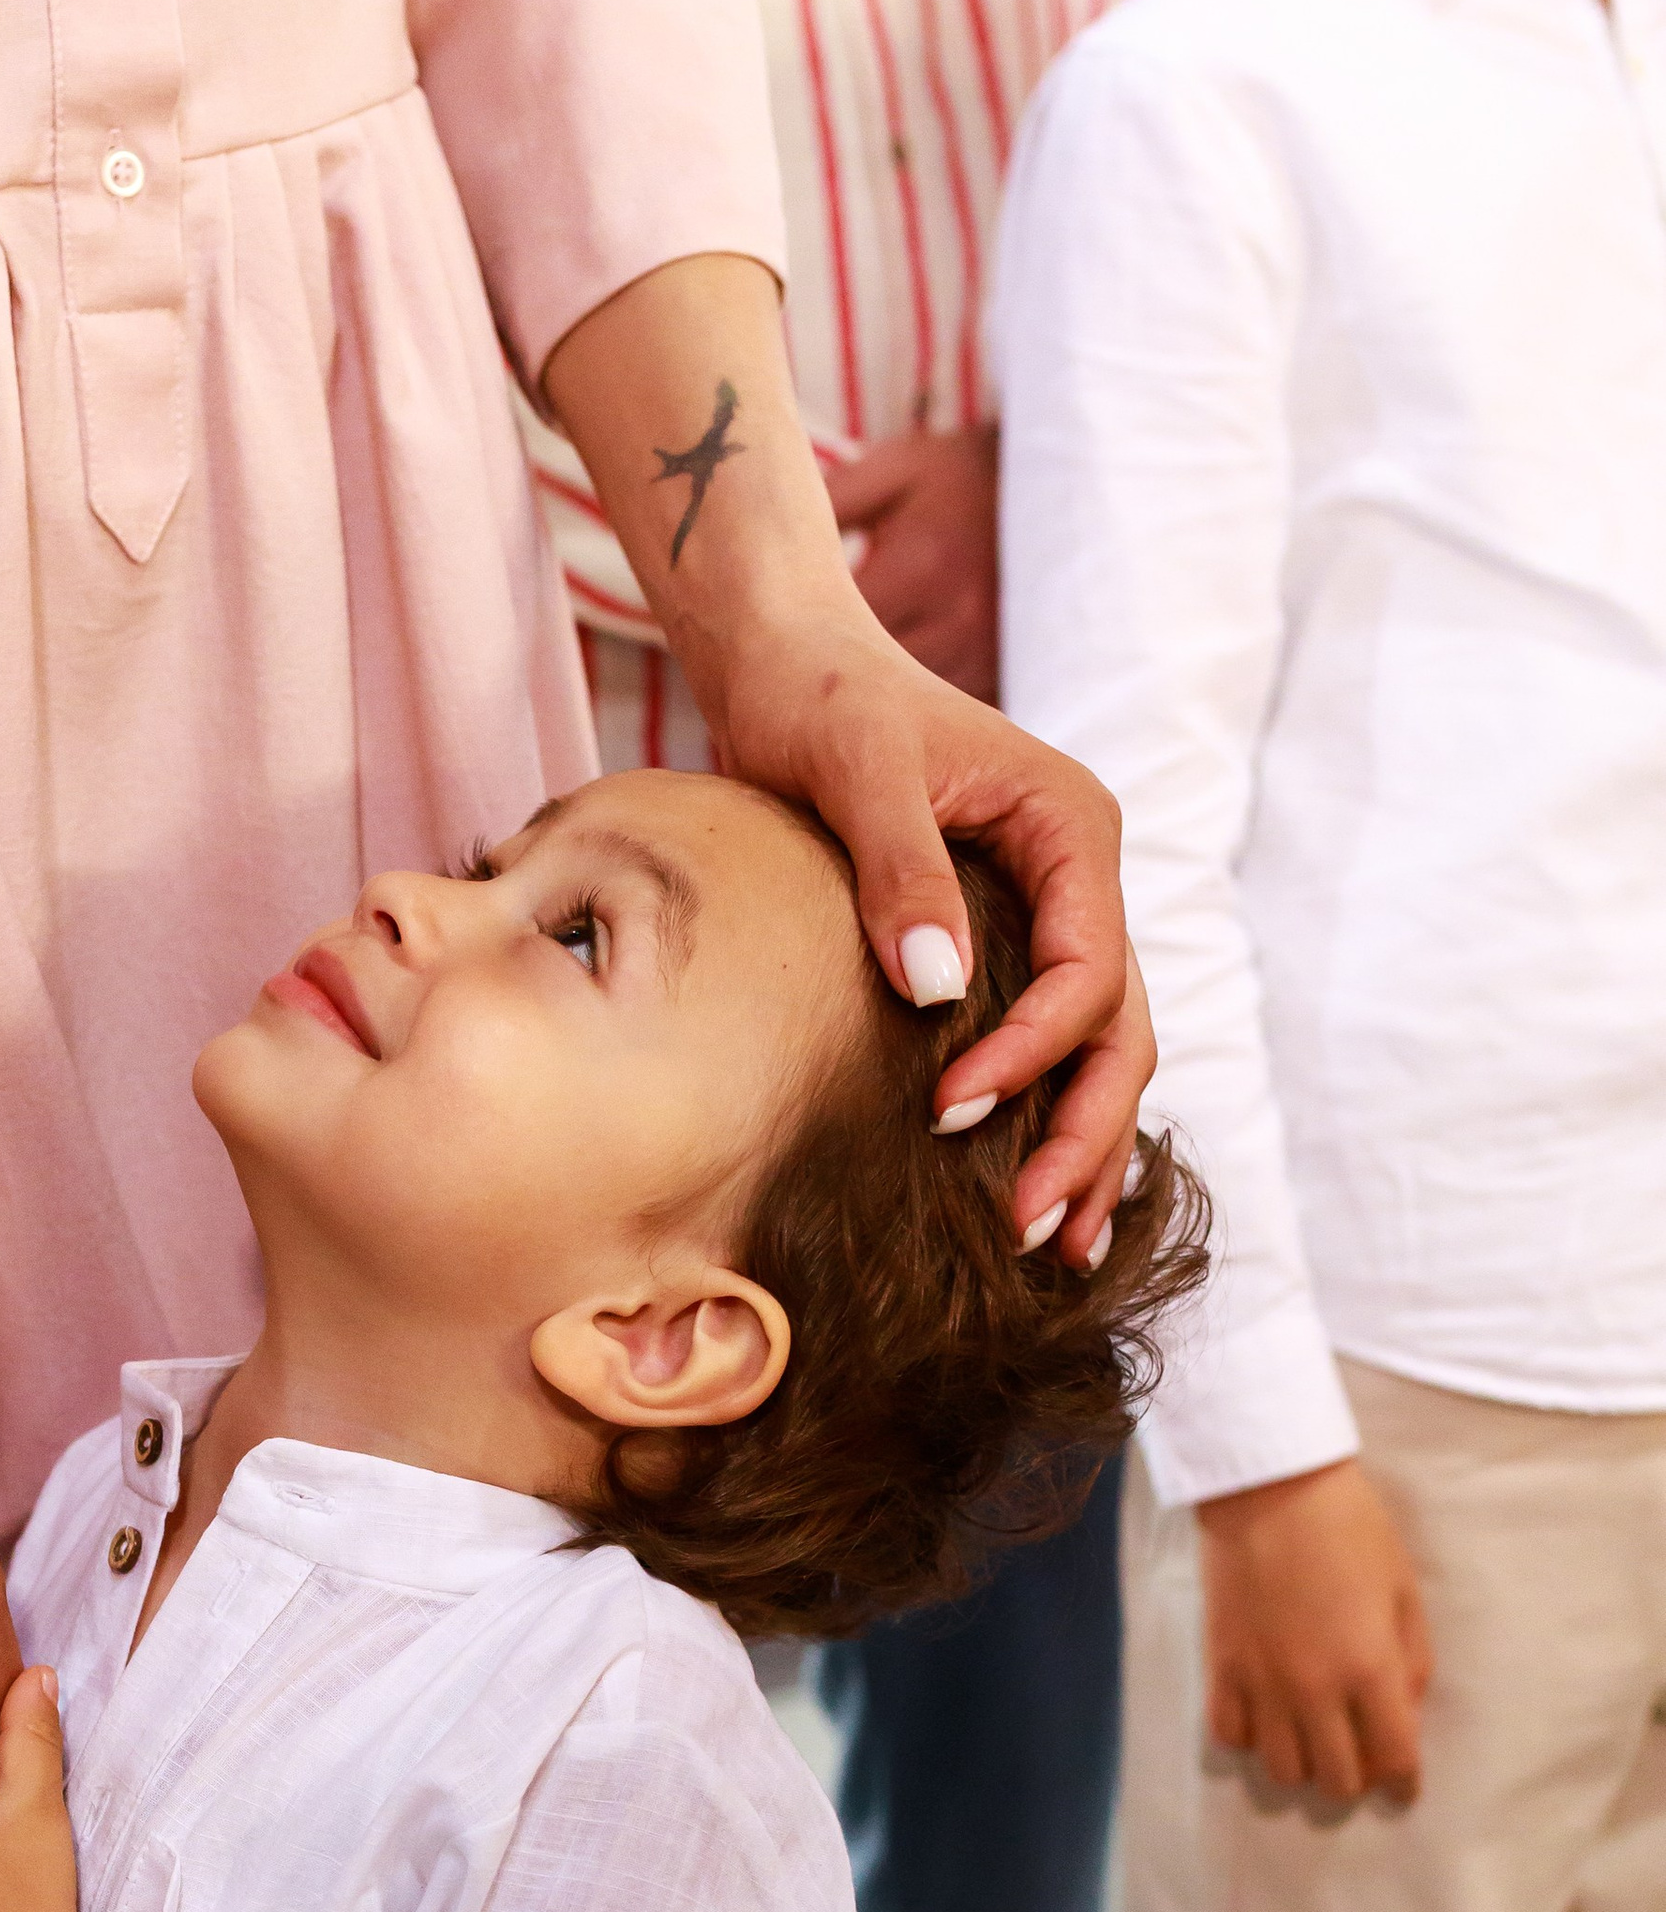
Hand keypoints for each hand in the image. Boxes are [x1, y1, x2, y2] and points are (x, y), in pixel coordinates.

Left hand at [540, 260, 1147, 1268]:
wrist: (791, 666)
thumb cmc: (822, 701)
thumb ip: (901, 870)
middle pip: (1119, 1029)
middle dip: (1083, 1135)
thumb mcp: (857, 768)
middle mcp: (1080, 878)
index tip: (951, 1111)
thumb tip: (939, 992)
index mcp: (1072, 830)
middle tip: (1027, 1230)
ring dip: (1084, 1147)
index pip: (1089, 971)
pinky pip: (1056, 1043)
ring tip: (1055, 1245)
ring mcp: (1051, 914)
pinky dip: (1052, 1118)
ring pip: (1103, 1050)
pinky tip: (1035, 1195)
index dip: (1034, 1053)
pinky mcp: (1006, 944)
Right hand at [1196, 1458, 1431, 1801]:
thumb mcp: (1403, 1591)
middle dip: (1356, 1781)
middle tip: (1359, 1759)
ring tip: (1311, 1743)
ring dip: (1304, 1767)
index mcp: (1370, 1668)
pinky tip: (1266, 1720)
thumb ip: (1410, 1661)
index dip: (1404, 1783)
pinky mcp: (1221, 1669)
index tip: (1404, 1785)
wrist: (1270, 1491)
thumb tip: (1404, 1714)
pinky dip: (1251, 1741)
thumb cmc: (1351, 1530)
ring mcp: (1261, 1684)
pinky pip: (1230, 1736)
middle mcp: (1314, 1691)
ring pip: (1281, 1770)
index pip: (1393, 1757)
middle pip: (1336, 1779)